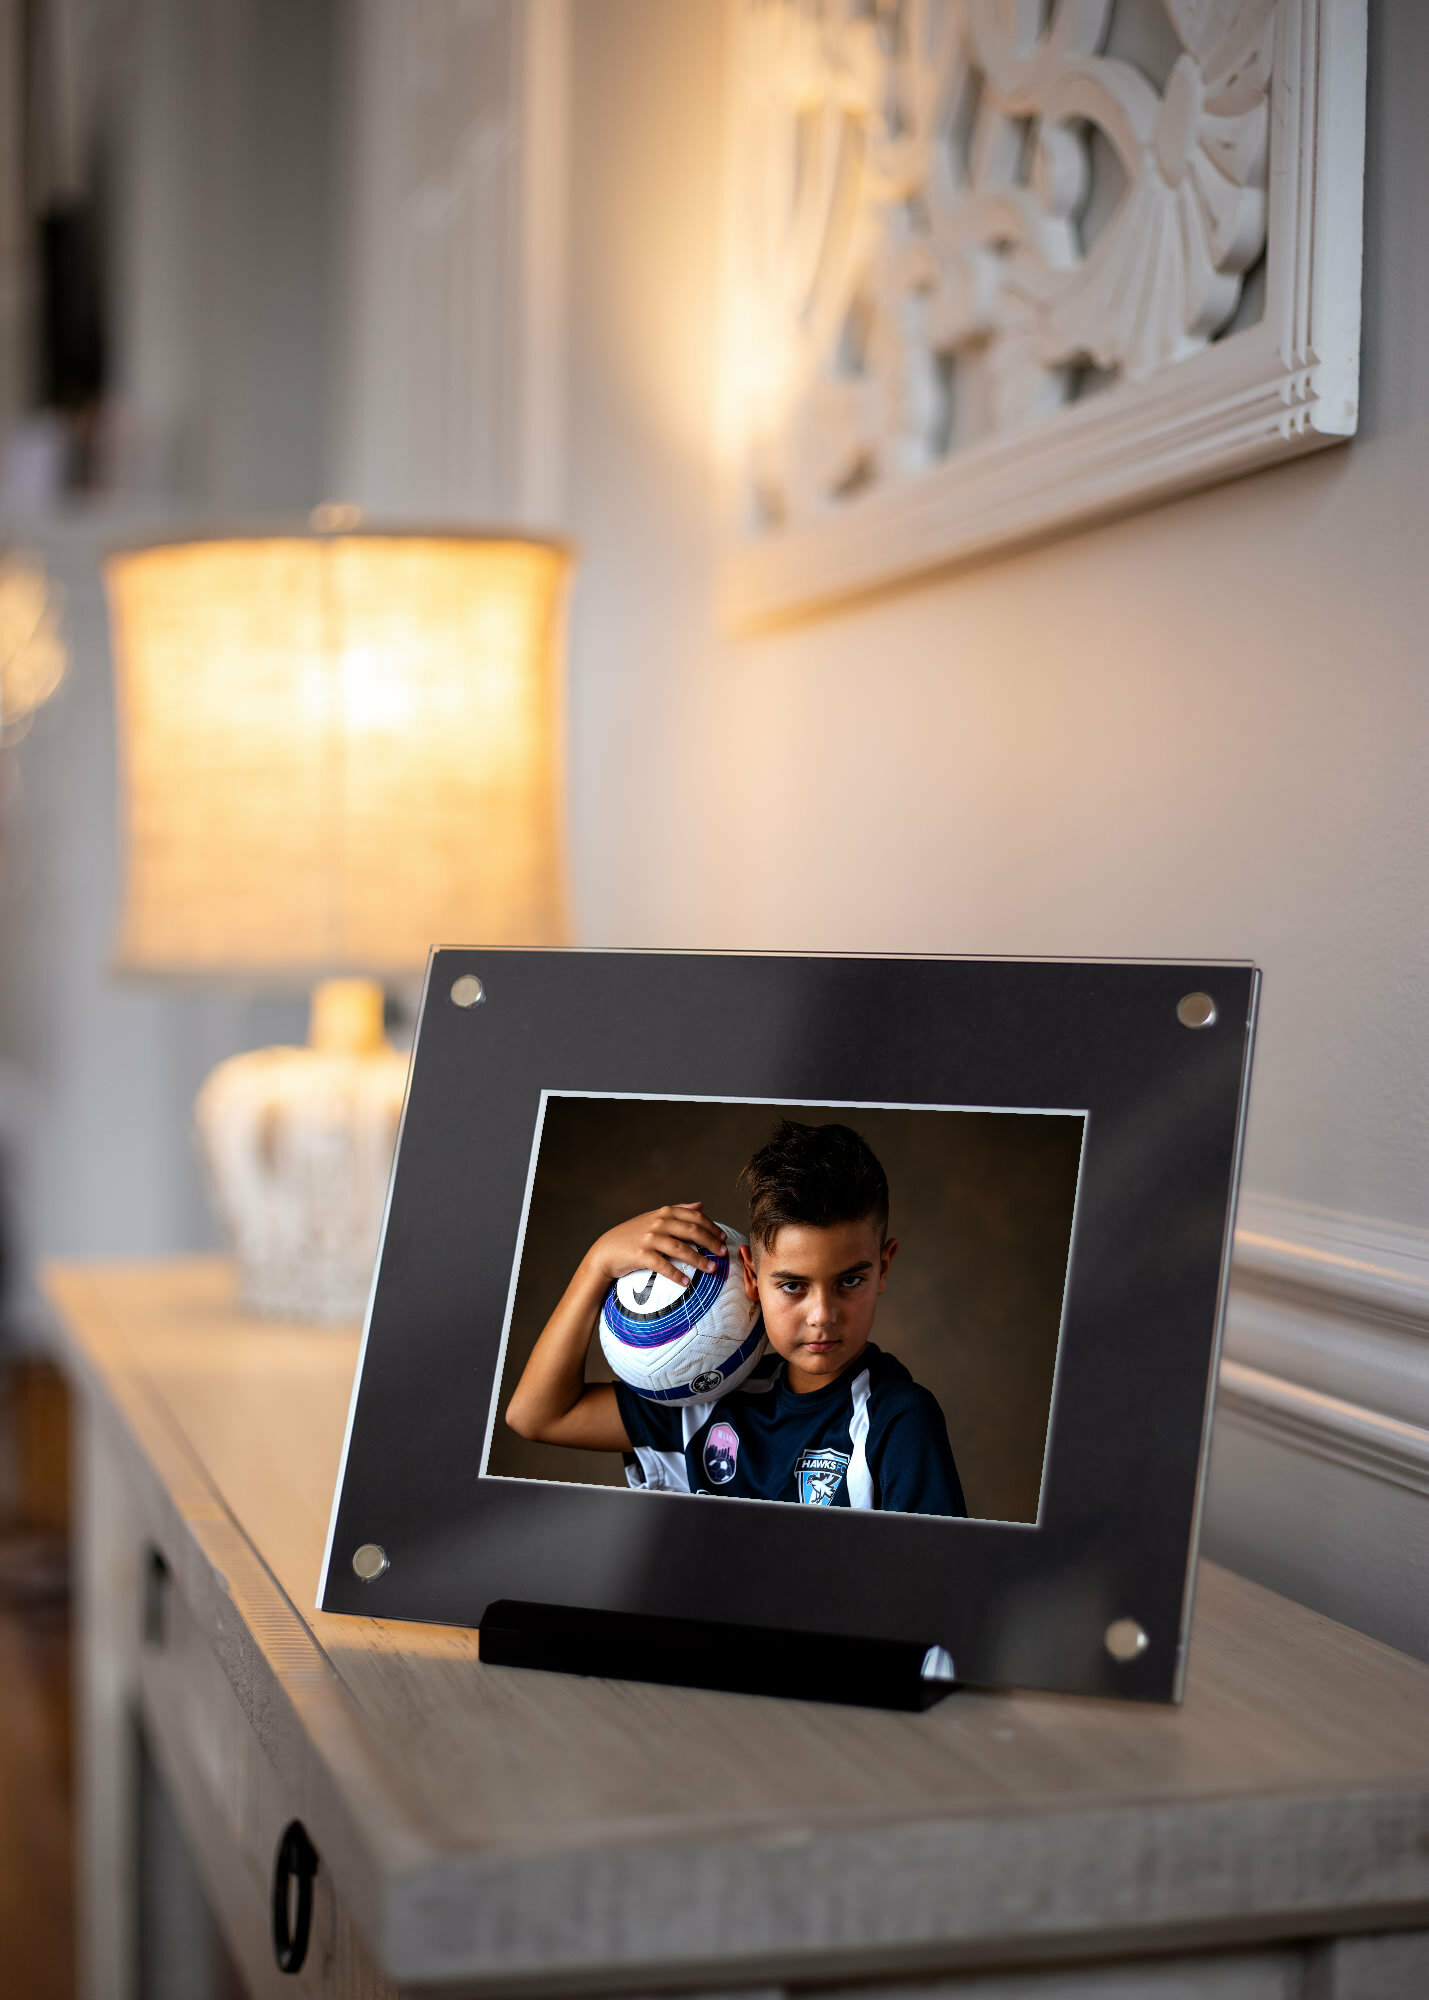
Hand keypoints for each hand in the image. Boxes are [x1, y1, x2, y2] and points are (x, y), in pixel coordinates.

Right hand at [585, 1202, 726, 1290]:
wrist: (607, 1250)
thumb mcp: (654, 1218)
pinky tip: (686, 1283)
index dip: (712, 1227)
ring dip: (699, 1260)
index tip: (723, 1237)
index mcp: (664, 1212)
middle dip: (711, 1243)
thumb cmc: (634, 1234)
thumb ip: (678, 1210)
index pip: (695, 1217)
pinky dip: (676, 1275)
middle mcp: (658, 1223)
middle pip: (693, 1231)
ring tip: (712, 1269)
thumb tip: (701, 1205)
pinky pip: (663, 1266)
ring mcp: (649, 1238)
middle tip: (723, 1254)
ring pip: (681, 1249)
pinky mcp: (641, 1255)